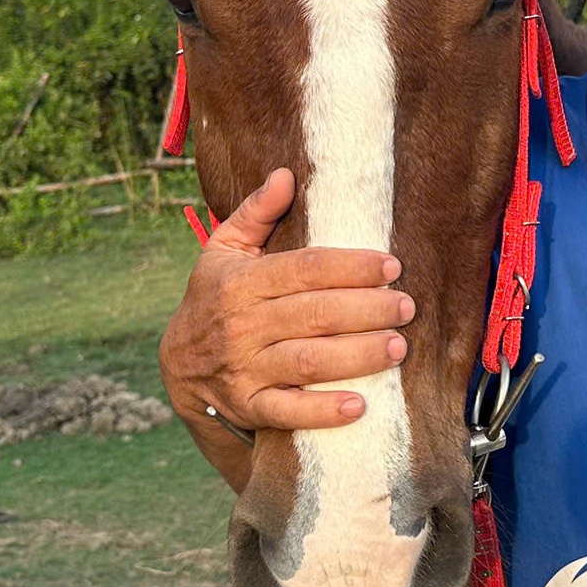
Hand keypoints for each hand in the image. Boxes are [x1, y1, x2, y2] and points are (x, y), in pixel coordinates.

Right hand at [157, 169, 412, 450]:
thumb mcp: (225, 251)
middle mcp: (243, 325)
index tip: (391, 265)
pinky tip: (360, 405)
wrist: (179, 369)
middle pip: (315, 314)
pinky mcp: (250, 406)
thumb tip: (286, 174)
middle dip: (367, 309)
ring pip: (309, 361)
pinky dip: (323, 411)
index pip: (305, 269)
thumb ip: (256, 212)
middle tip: (406, 307)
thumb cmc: (216, 299)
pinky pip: (289, 412)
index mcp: (242, 282)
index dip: (351, 266)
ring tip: (398, 346)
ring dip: (358, 355)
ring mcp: (245, 369)